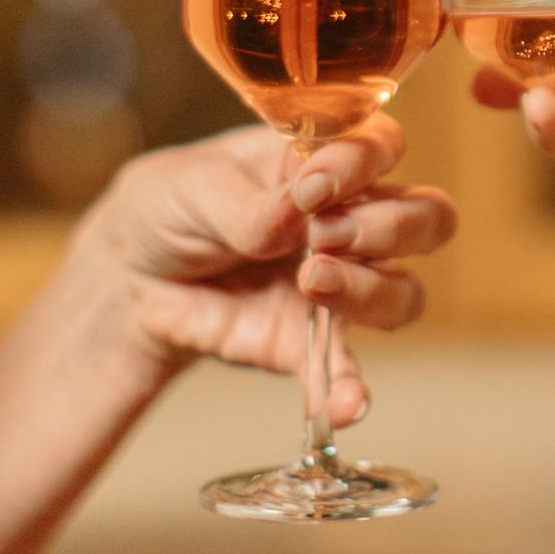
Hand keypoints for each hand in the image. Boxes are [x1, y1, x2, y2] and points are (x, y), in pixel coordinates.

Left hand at [78, 113, 455, 424]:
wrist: (128, 276)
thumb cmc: (169, 206)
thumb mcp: (191, 186)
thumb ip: (246, 204)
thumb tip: (290, 218)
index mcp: (324, 160)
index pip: (383, 147)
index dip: (364, 161)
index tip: (313, 185)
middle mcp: (349, 219)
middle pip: (426, 218)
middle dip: (390, 226)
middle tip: (324, 235)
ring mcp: (338, 284)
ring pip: (405, 291)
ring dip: (370, 289)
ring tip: (309, 283)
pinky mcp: (308, 344)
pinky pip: (346, 370)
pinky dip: (352, 390)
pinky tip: (346, 406)